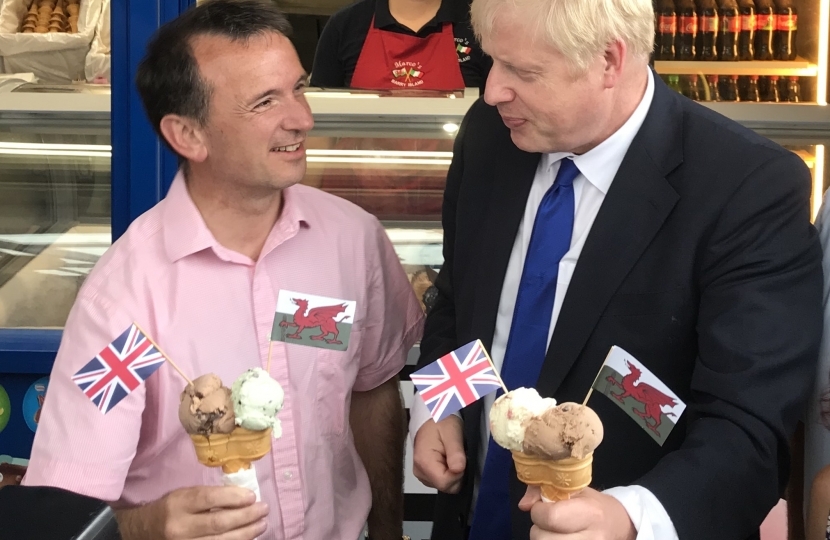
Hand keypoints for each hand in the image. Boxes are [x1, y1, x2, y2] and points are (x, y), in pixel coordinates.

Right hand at [143, 486, 267, 539]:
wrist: (144, 532)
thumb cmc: (171, 509)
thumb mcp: (184, 495)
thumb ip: (209, 496)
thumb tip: (243, 496)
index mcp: (178, 504)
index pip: (209, 498)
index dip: (234, 497)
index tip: (252, 496)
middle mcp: (179, 527)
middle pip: (219, 523)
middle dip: (246, 516)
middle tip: (264, 509)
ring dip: (246, 533)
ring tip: (261, 524)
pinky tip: (247, 538)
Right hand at [412, 415, 465, 492]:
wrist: (432, 416)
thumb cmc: (440, 422)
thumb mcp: (452, 433)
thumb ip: (455, 453)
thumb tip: (458, 470)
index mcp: (424, 462)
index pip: (445, 483)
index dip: (458, 474)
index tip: (462, 460)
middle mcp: (420, 471)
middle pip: (446, 486)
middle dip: (457, 474)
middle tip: (457, 455)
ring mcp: (421, 474)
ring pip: (445, 486)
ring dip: (453, 473)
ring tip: (452, 454)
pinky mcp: (425, 474)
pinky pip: (442, 481)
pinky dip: (449, 472)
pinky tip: (448, 458)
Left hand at [519, 486, 635, 539]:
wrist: (621, 527)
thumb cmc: (595, 506)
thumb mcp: (575, 491)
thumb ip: (544, 492)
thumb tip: (523, 505)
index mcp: (590, 513)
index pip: (551, 517)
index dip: (538, 512)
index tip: (542, 508)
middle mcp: (591, 538)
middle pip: (544, 539)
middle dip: (539, 529)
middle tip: (548, 524)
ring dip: (544, 539)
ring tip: (554, 533)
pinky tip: (559, 538)